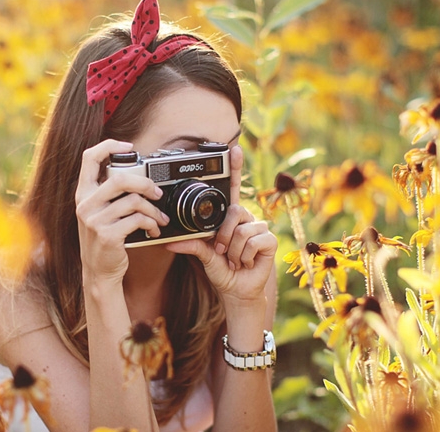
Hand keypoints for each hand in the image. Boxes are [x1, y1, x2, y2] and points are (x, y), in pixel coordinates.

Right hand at [75, 140, 169, 284]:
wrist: (98, 272)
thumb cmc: (103, 240)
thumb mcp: (98, 213)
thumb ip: (108, 193)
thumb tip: (136, 174)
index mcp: (83, 193)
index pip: (89, 158)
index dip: (108, 145)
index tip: (128, 146)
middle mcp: (85, 204)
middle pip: (119, 178)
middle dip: (145, 183)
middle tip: (157, 193)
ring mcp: (95, 220)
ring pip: (133, 201)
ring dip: (153, 210)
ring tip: (159, 218)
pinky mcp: (107, 235)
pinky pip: (137, 220)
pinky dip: (151, 224)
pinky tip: (153, 230)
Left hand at [164, 145, 276, 302]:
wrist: (236, 290)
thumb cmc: (221, 270)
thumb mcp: (203, 255)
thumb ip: (191, 245)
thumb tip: (169, 242)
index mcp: (230, 217)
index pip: (232, 189)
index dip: (234, 168)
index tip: (233, 149)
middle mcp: (246, 218)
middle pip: (234, 212)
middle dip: (222, 237)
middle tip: (221, 251)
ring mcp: (259, 228)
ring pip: (241, 230)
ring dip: (232, 251)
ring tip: (234, 259)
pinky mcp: (270, 240)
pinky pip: (253, 241)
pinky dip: (244, 256)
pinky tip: (246, 262)